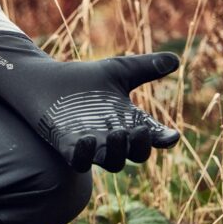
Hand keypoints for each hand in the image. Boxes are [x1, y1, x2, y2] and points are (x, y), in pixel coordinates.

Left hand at [0, 33, 179, 171]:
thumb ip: (145, 67)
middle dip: (140, 146)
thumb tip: (176, 60)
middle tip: (139, 131)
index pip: (152, 136)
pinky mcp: (68, 147)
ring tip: (117, 133)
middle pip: (135, 155)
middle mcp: (113, 137)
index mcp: (129, 121)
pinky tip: (87, 139)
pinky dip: (85, 155)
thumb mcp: (118, 70)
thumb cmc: (83, 80)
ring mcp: (92, 145)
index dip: (163, 138)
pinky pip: (80, 162)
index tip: (171, 136)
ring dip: (117, 151)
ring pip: (111, 163)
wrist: (46, 81)